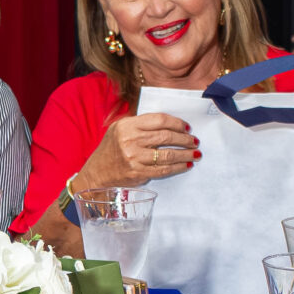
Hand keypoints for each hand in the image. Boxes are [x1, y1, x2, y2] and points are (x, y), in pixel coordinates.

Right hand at [75, 111, 199, 187]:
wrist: (97, 173)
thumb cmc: (112, 149)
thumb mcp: (120, 129)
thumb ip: (140, 124)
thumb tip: (170, 124)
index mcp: (127, 125)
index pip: (159, 120)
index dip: (177, 123)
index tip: (187, 127)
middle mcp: (130, 140)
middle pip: (166, 137)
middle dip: (185, 139)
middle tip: (195, 141)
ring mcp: (134, 158)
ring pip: (167, 154)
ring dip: (185, 154)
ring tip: (195, 153)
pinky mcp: (138, 173)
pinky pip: (163, 170)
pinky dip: (178, 167)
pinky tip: (186, 165)